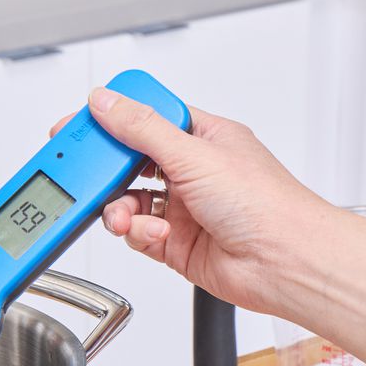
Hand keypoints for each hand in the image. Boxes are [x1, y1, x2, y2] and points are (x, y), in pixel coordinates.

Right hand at [51, 86, 332, 314]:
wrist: (284, 263)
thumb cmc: (265, 204)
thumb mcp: (194, 153)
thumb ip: (142, 128)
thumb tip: (108, 102)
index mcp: (203, 138)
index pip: (147, 118)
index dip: (113, 119)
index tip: (81, 122)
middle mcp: (193, 172)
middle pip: (131, 162)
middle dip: (107, 169)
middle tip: (82, 170)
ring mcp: (184, 209)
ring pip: (129, 201)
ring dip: (118, 207)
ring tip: (121, 213)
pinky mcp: (176, 244)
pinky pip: (137, 233)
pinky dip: (137, 233)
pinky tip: (152, 232)